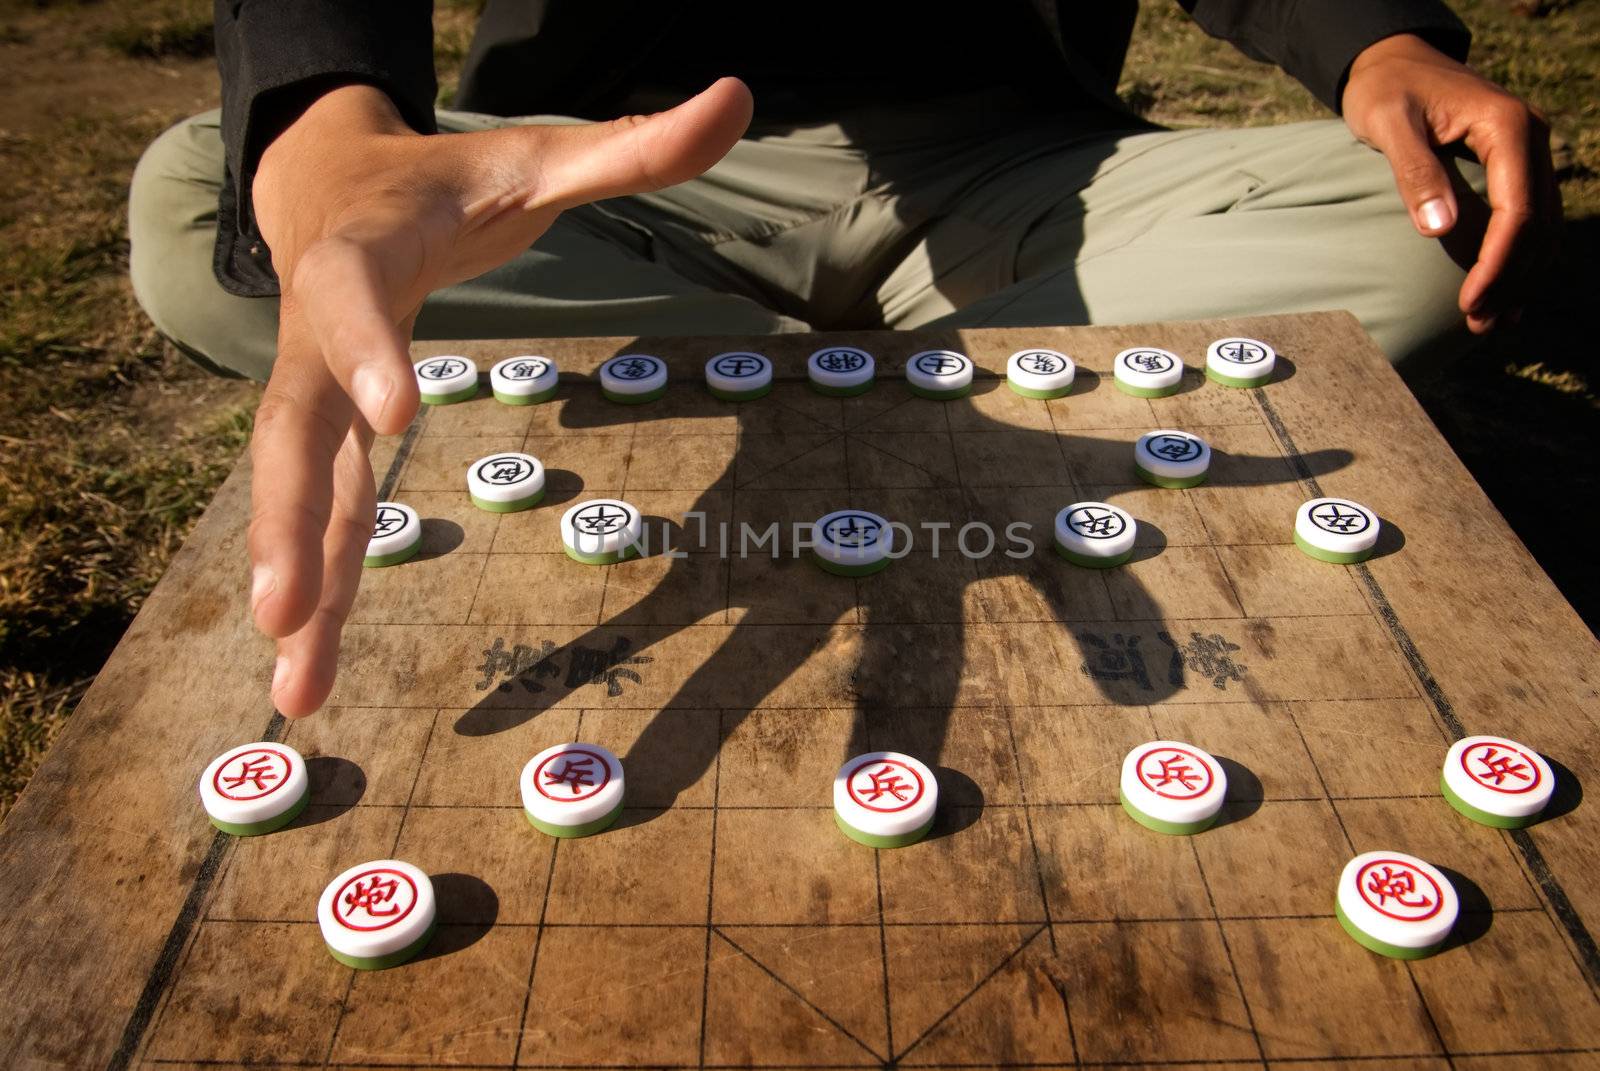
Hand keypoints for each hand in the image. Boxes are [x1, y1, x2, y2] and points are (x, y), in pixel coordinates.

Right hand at [248, 79, 753, 715]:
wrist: (326, 185)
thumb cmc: (442, 180)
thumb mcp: (534, 156)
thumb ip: (633, 144)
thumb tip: (739, 95)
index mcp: (366, 252)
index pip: (354, 296)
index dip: (368, 351)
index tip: (398, 418)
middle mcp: (317, 334)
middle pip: (292, 426)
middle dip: (287, 520)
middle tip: (280, 609)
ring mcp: (313, 394)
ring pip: (295, 495)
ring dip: (295, 591)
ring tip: (292, 696)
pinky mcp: (323, 439)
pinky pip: (315, 517)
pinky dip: (313, 597)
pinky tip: (305, 676)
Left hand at [1342, 33, 1559, 332]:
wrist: (1392, 63)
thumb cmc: (1386, 91)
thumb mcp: (1390, 125)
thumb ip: (1414, 173)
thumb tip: (1440, 230)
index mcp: (1507, 126)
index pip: (1517, 210)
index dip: (1497, 263)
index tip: (1470, 303)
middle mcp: (1530, 138)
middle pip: (1537, 225)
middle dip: (1510, 280)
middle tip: (1478, 326)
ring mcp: (1527, 152)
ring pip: (1541, 227)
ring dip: (1518, 278)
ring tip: (1488, 323)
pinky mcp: (1514, 166)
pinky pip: (1529, 219)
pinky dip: (1518, 259)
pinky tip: (1501, 295)